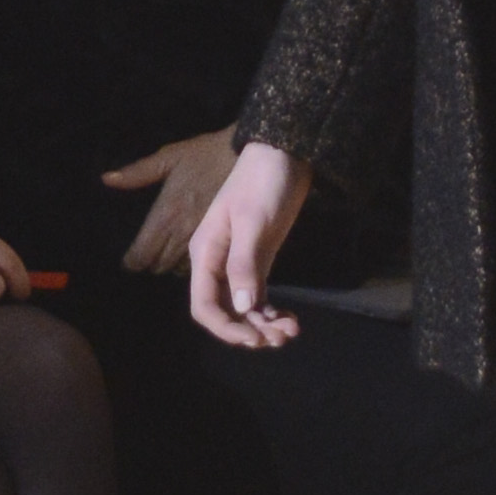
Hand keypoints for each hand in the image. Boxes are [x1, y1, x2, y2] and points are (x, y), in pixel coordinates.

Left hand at [104, 126, 243, 277]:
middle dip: (150, 263)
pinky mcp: (221, 240)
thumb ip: (137, 173)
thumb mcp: (169, 156)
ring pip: (180, 269)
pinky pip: (201, 263)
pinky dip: (192, 265)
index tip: (129, 261)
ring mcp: (203, 238)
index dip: (133, 261)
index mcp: (166, 212)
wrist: (248, 154)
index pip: (143, 252)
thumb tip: (106, 179)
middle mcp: (182, 231)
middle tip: (146, 259)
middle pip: (159, 264)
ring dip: (171, 266)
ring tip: (166, 260)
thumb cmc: (205, 154)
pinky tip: (190, 259)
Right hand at [189, 140, 314, 349]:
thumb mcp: (254, 221)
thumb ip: (245, 264)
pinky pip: (260, 298)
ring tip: (291, 331)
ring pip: (245, 309)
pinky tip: (292, 320)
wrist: (285, 155)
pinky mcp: (259, 262)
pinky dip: (274, 313)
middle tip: (278, 339)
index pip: (204, 304)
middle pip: (224, 312)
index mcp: (205, 252)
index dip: (225, 328)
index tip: (253, 339)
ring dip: (264, 325)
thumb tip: (241, 307)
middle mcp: (217, 264)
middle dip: (248, 331)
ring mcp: (239, 265)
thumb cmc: (264, 182)